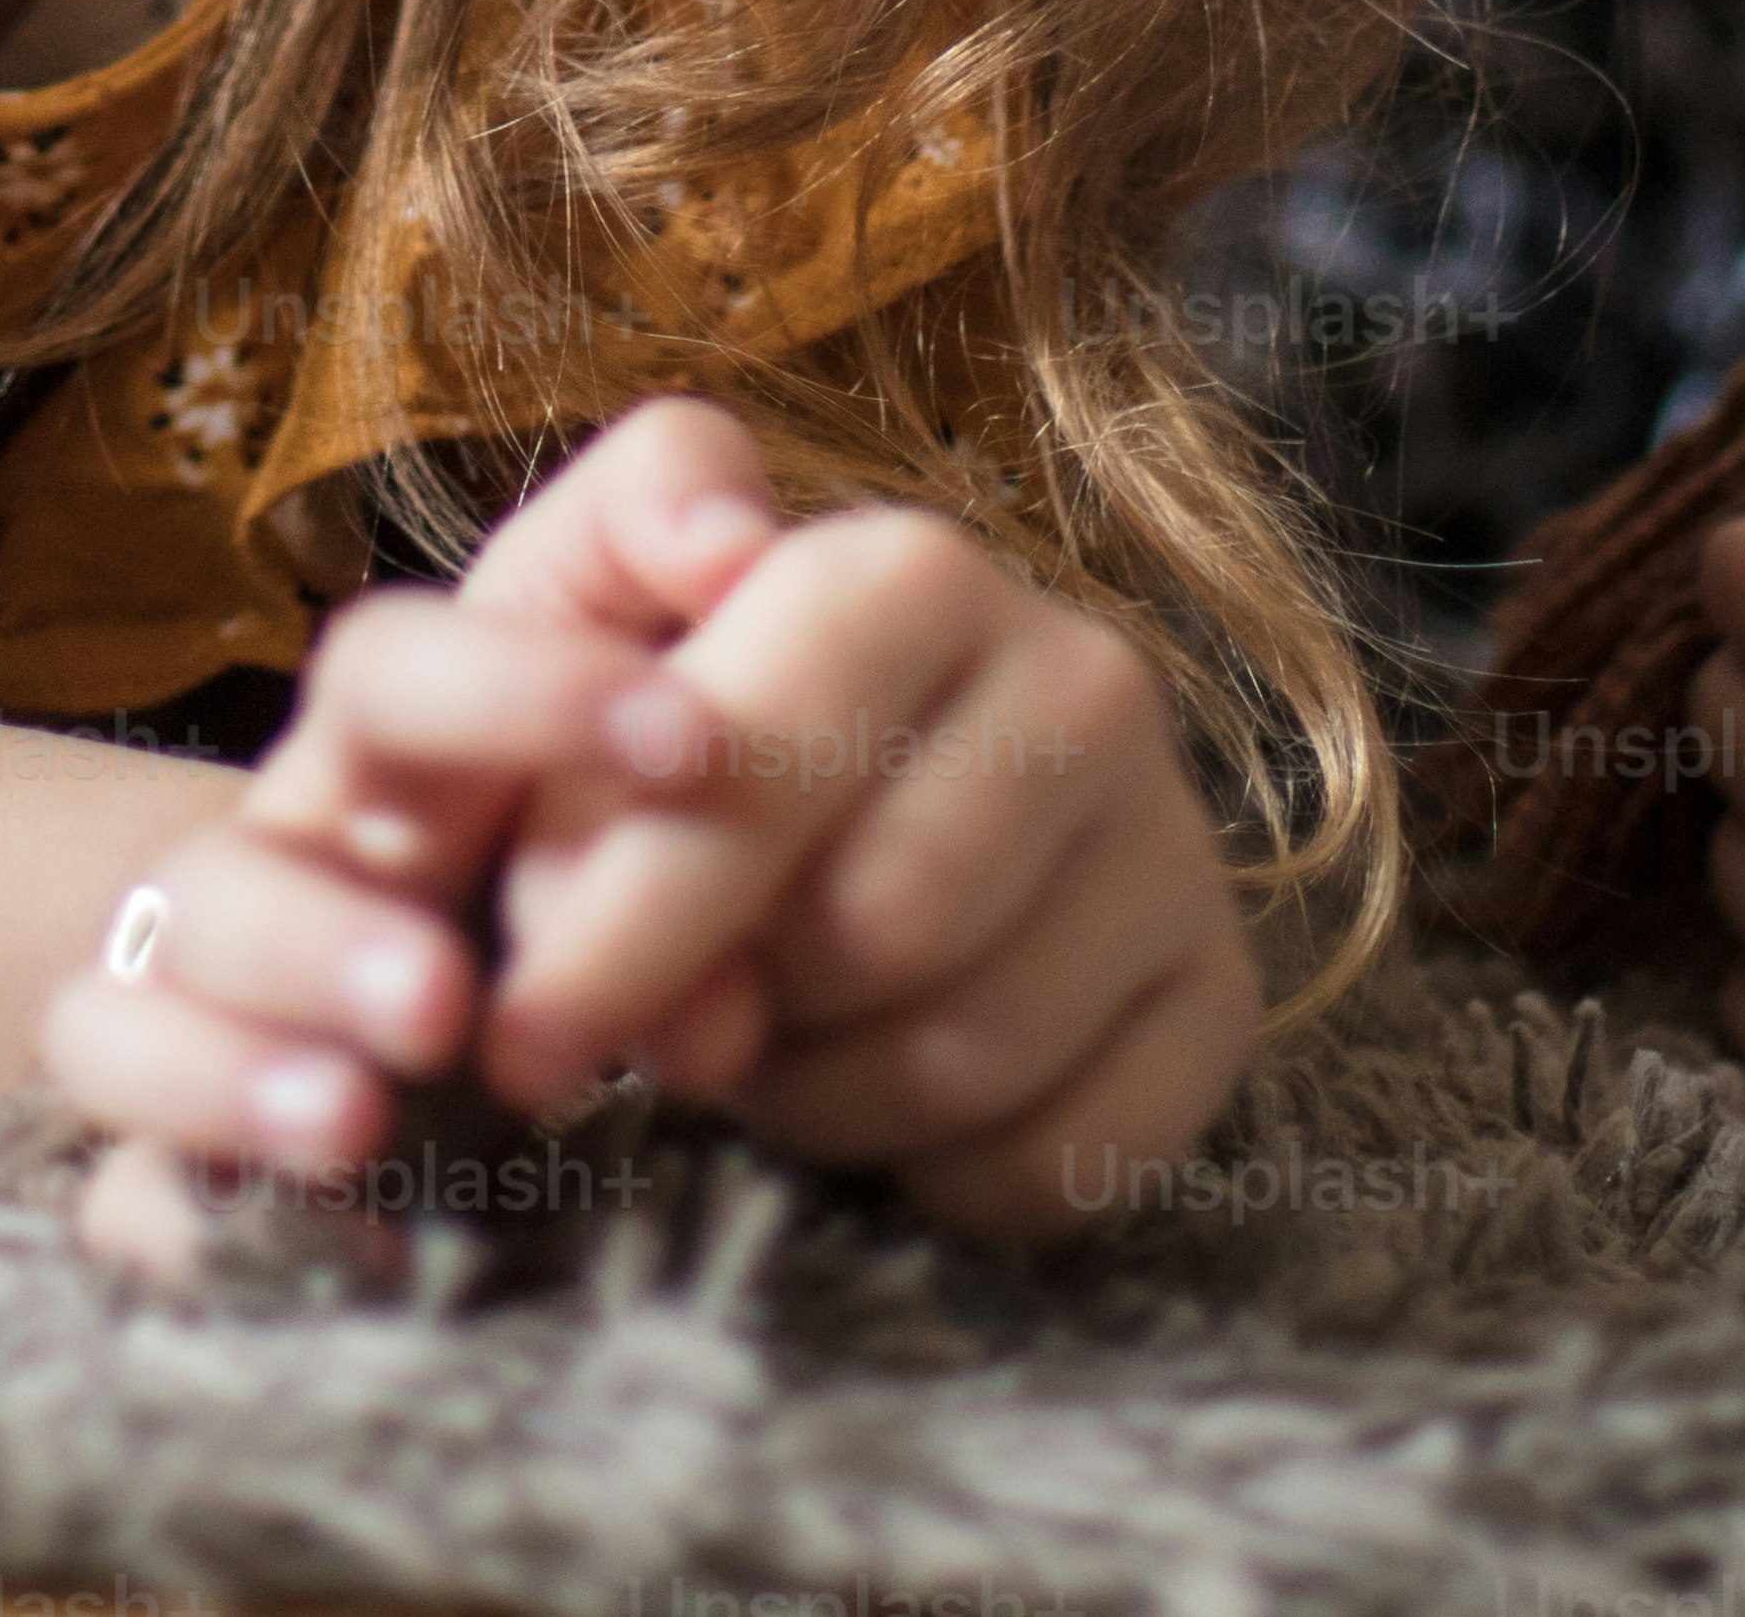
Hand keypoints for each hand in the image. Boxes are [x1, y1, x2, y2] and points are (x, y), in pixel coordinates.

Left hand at [47, 396, 1262, 1252]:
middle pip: (878, 927)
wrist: (800, 812)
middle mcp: (1080, 675)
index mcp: (906, 570)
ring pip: (972, 1050)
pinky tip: (883, 1107)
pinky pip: (1071, 1154)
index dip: (630, 920)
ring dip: (823, 1098)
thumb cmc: (644, 724)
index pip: (772, 767)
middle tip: (670, 1035)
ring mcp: (1172, 836)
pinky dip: (944, 1175)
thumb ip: (568, 671)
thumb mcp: (554, 637)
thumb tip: (693, 712)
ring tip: (770, 1048)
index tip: (524, 1036)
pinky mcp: (1220, 989)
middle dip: (736, 1014)